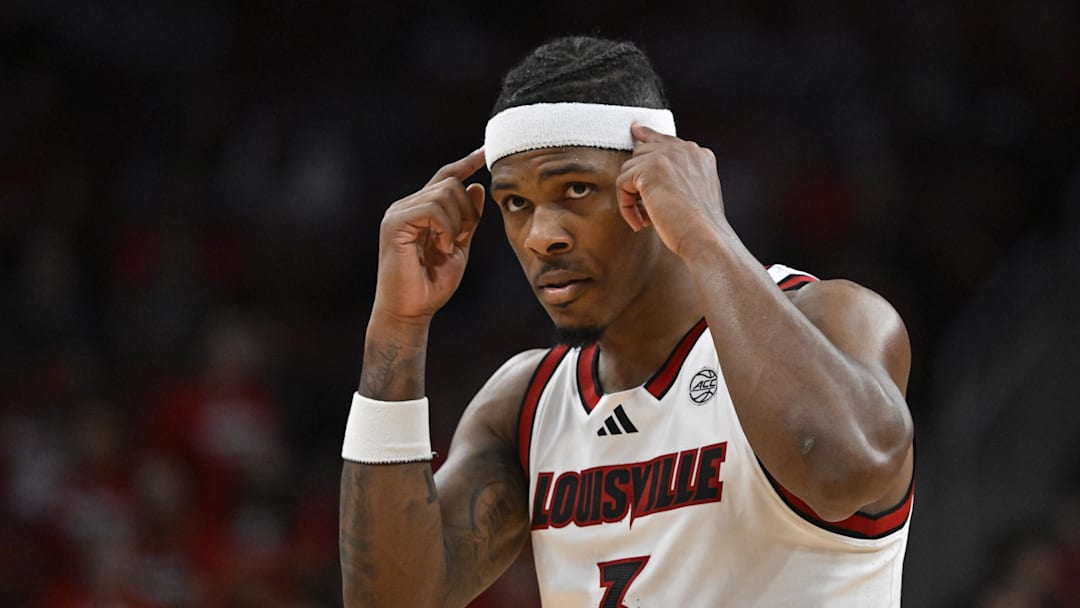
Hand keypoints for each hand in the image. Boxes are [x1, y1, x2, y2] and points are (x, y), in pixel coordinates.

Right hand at [372, 148, 485, 324]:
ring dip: (456, 223)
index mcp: (420, 210)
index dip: (466, 163)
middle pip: (451, 183)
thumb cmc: (431, 285)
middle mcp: (406, 205)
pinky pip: (433, 209)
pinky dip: (445, 228)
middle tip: (460, 239)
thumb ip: (468, 220)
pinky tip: (440, 248)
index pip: (445, 177)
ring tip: (445, 249)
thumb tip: (477, 186)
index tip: (485, 152)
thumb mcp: (459, 248)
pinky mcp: (394, 223)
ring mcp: (398, 212)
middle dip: (467, 210)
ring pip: (444, 193)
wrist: (411, 311)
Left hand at [615, 124, 727, 259]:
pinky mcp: (649, 168)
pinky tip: (639, 222)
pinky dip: (626, 206)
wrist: (705, 236)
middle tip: (647, 211)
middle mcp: (684, 149)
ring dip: (632, 197)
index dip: (648, 136)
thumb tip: (649, 180)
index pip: (666, 139)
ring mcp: (667, 155)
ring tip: (645, 219)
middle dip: (638, 181)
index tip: (636, 132)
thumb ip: (680, 179)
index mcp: (698, 154)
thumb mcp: (696, 195)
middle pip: (642, 153)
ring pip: (630, 170)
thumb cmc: (702, 227)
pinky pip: (622, 184)